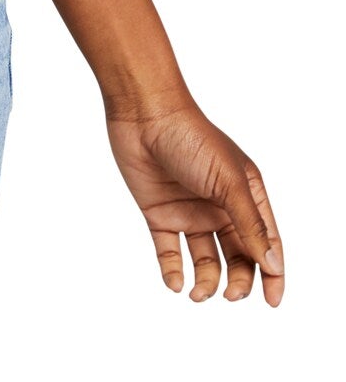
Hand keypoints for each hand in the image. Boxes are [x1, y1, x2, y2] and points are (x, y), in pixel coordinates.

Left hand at [104, 98, 283, 306]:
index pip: (266, 241)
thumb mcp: (228, 182)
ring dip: (206, 282)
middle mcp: (219, 206)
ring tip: (198, 294)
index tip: (272, 302)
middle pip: (238, 256)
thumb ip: (250, 224)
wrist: (143, 114)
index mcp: (245, 194)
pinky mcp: (160, 214)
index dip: (273, 273)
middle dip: (238, 281)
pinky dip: (173, 271)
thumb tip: (273, 265)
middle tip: (231, 296)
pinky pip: (170, 252)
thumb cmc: (192, 138)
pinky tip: (175, 284)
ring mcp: (189, 211)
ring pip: (206, 260)